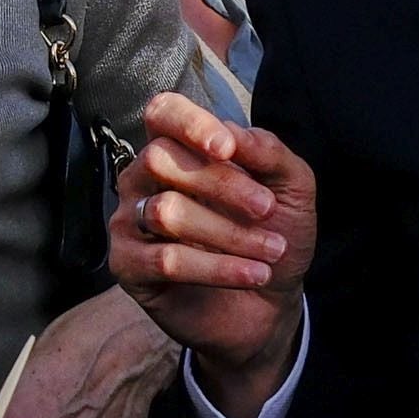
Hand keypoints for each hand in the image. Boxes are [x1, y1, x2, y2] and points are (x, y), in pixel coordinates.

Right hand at [105, 89, 310, 417]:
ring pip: (166, 212)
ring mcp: (131, 221)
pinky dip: (218, 268)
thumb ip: (267, 152)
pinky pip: (166, 260)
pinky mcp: (128, 265)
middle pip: (162, 158)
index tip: (226, 149)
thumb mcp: (291, 188)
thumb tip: (233, 135)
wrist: (272, 304)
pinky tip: (253, 274)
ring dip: (228, 233)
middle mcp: (145, 178)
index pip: (162, 113)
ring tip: (271, 250)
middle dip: (223, 185)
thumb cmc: (275, 233)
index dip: (188, 123)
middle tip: (267, 210)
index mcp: (180, 148)